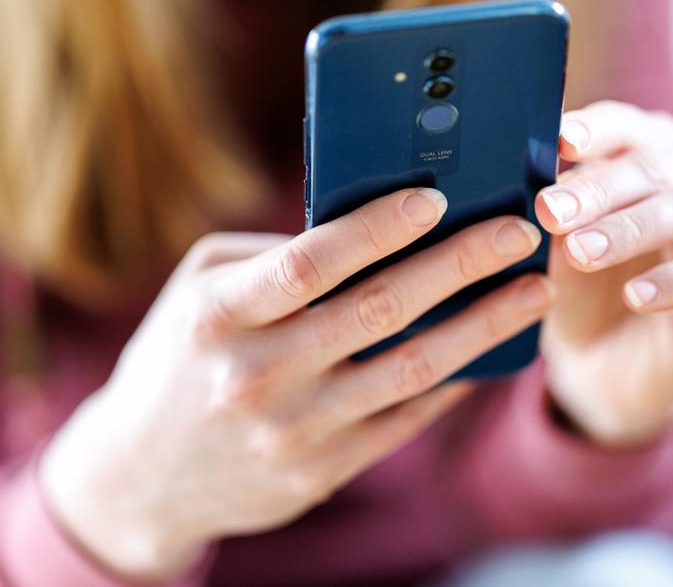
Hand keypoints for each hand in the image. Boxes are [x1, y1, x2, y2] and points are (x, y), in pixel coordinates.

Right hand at [40, 188, 554, 579]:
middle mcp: (256, 374)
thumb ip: (275, 257)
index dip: (378, 228)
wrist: (140, 475)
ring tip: (532, 292)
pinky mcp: (319, 472)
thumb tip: (374, 226)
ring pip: (410, 369)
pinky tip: (492, 350)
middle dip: (460, 265)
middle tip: (518, 234)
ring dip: (483, 326)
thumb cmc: (180, 356)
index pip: (310, 264)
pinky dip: (454, 381)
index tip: (436, 198)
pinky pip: (405, 419)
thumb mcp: (200, 290)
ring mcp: (292, 431)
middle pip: (379, 309)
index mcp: (220, 314)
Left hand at [534, 101, 672, 446]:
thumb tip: (525, 182)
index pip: (627, 126)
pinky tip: (635, 296)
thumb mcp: (555, 247)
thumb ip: (552, 212)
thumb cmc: (580, 285)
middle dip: (599, 187)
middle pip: (654, 166)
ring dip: (630, 228)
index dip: (598, 129)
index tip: (562, 141)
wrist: (605, 366)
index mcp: (646, 156)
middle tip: (551, 211)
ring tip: (583, 251)